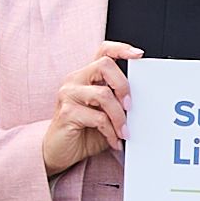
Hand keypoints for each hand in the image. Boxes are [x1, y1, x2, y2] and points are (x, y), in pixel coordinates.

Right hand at [41, 39, 140, 177]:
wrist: (59, 152)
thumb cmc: (84, 132)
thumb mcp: (105, 114)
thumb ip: (117, 103)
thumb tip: (140, 102)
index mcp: (87, 76)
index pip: (103, 51)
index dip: (121, 48)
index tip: (138, 54)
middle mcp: (76, 80)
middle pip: (104, 65)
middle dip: (123, 86)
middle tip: (130, 107)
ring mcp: (69, 94)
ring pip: (103, 94)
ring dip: (119, 116)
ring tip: (123, 132)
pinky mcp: (66, 112)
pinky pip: (98, 118)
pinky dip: (111, 132)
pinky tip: (114, 141)